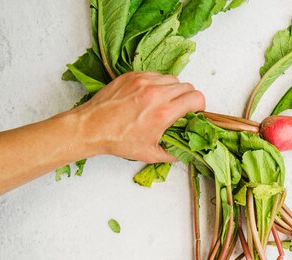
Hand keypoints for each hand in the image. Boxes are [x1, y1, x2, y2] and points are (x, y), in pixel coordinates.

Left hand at [72, 71, 205, 162]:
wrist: (91, 127)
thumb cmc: (118, 140)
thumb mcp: (149, 154)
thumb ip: (172, 153)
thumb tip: (184, 151)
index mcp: (163, 112)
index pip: (196, 98)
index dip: (199, 106)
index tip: (194, 113)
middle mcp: (155, 93)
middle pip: (187, 86)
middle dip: (188, 98)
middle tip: (180, 109)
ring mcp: (143, 81)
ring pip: (172, 78)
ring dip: (173, 89)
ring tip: (164, 101)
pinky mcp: (132, 75)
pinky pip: (155, 74)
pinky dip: (158, 83)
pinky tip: (150, 95)